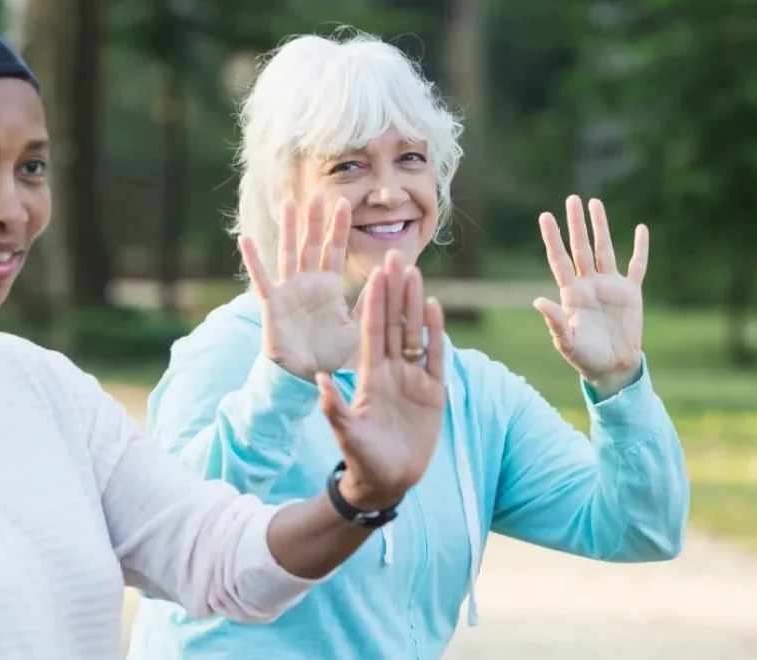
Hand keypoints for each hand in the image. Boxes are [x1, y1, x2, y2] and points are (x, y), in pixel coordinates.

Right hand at [238, 192, 357, 380]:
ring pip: (289, 253)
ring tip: (289, 202)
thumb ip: (371, 302)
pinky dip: (253, 259)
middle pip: (312, 244)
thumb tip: (389, 278)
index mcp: (328, 286)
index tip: (344, 202)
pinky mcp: (273, 304)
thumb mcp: (358, 326)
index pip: (335, 250)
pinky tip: (244, 239)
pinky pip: (261, 278)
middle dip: (315, 219)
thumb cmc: (330, 353)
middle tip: (317, 191)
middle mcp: (307, 283)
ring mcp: (288, 291)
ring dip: (289, 229)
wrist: (304, 376)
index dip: (338, 227)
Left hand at [317, 252, 446, 510]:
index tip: (374, 274)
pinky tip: (435, 307)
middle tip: (395, 257)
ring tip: (415, 273)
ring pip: (414, 333)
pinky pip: (435, 356)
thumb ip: (336, 407)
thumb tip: (320, 381)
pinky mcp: (433, 392)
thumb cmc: (362, 458)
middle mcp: (390, 370)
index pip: (371, 330)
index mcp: (369, 375)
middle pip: (393, 323)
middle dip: (394, 291)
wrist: (388, 480)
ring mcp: (412, 379)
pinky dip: (435, 333)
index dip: (373, 302)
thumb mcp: (347, 432)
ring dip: (415, 304)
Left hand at [535, 195, 648, 394]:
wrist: (612, 368)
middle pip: (581, 247)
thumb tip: (538, 300)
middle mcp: (589, 284)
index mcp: (571, 294)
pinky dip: (640, 248)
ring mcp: (610, 286)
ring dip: (601, 227)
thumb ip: (555, 322)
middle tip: (572, 199)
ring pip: (605, 249)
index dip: (553, 238)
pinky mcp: (631, 293)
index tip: (545, 216)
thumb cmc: (585, 358)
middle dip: (577, 224)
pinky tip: (641, 228)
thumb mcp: (567, 342)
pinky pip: (637, 266)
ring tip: (596, 203)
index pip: (559, 259)